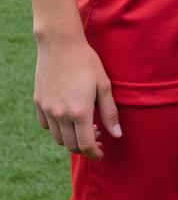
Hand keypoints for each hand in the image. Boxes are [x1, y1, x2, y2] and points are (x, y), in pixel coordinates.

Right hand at [34, 34, 120, 159]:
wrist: (61, 45)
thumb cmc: (87, 62)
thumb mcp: (104, 85)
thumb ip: (110, 112)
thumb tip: (117, 134)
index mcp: (79, 112)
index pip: (85, 145)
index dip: (94, 153)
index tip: (101, 153)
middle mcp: (60, 115)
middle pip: (71, 145)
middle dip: (84, 147)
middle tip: (98, 137)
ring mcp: (47, 110)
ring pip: (58, 138)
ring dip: (71, 139)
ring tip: (85, 127)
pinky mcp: (39, 103)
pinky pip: (46, 126)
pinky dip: (57, 129)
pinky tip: (68, 118)